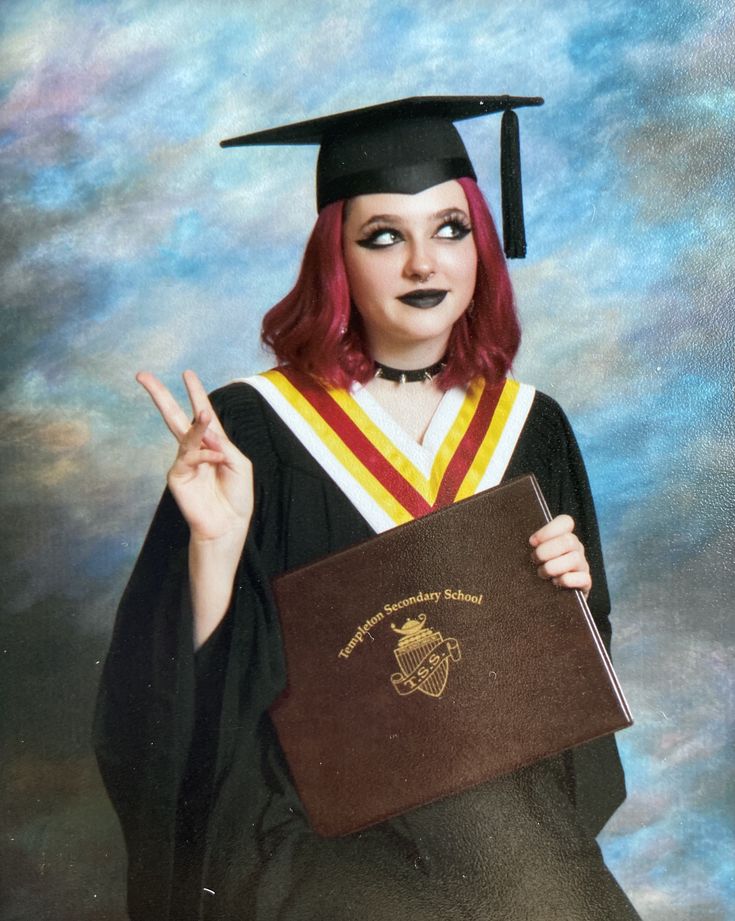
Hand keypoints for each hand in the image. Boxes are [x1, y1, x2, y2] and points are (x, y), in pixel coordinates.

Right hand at [136, 370, 253, 543]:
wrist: (228, 525)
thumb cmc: (236, 497)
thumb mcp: (240, 465)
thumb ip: (224, 444)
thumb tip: (205, 428)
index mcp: (212, 444)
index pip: (201, 413)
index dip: (195, 393)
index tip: (187, 373)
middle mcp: (194, 449)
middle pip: (173, 416)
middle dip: (160, 395)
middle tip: (142, 375)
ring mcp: (183, 462)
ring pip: (185, 435)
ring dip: (197, 424)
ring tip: (204, 413)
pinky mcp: (177, 476)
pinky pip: (191, 457)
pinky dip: (206, 455)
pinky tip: (217, 460)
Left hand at [529, 514, 590, 598]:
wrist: (547, 598)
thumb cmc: (537, 571)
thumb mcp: (534, 555)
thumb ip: (533, 545)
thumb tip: (520, 539)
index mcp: (564, 537)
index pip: (566, 522)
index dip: (548, 530)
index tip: (531, 542)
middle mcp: (576, 549)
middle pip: (568, 540)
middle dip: (546, 551)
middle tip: (534, 560)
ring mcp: (582, 566)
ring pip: (574, 559)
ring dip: (553, 567)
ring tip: (541, 574)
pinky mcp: (586, 584)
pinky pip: (583, 578)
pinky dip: (566, 580)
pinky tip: (555, 583)